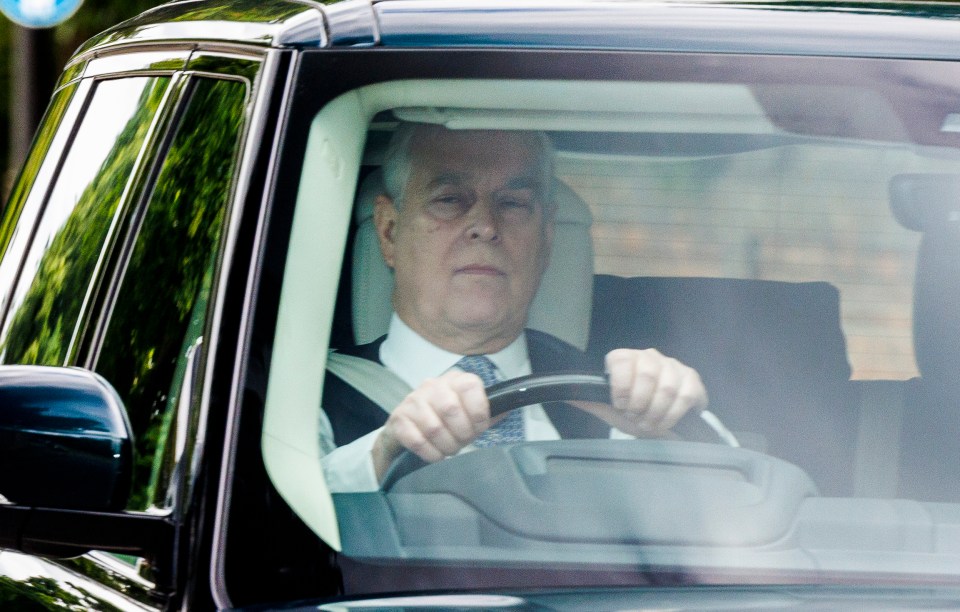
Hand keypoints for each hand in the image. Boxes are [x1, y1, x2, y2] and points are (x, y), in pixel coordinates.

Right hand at [372, 370, 490, 480]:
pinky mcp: (398, 419)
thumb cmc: (446, 422)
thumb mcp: (469, 414)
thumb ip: (488, 412)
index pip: (471, 386)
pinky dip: (431, 454)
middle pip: (451, 409)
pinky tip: (435, 454)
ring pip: (434, 428)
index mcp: (454, 380)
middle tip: (461, 442)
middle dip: (461, 434)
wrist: (407, 430)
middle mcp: (432, 385)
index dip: (479, 411)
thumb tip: (509, 407)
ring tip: (448, 449)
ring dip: (446, 446)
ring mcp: (413, 401)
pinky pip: (417, 441)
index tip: (479, 427)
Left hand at [575, 348, 706, 435]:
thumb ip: (590, 401)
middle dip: (640, 403)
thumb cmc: (633, 413)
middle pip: (647, 373)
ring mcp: (673, 366)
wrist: (660, 425)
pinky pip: (686, 395)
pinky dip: (674, 414)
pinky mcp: (693, 379)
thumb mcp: (609, 409)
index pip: (621, 360)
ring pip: (667, 386)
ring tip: (650, 424)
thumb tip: (565, 395)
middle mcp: (650, 356)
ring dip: (657, 413)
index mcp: (626, 359)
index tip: (621, 406)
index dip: (620, 386)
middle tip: (637, 418)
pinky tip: (667, 422)